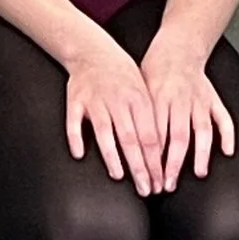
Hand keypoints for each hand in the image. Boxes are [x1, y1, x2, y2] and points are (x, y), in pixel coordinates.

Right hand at [64, 32, 165, 194]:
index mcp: (138, 99)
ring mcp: (95, 99)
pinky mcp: (75, 99)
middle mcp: (118, 100)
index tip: (160, 183)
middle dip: (140, 167)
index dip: (156, 162)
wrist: (92, 50)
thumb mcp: (144, 91)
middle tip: (146, 189)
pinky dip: (76, 137)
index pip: (151, 136)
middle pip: (131, 139)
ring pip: (105, 132)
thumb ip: (151, 119)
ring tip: (119, 176)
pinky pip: (73, 121)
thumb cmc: (123, 76)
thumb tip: (164, 154)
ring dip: (112, 156)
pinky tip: (79, 155)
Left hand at [141, 38, 236, 189]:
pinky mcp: (214, 99)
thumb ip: (139, 115)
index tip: (148, 177)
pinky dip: (228, 135)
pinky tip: (228, 152)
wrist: (178, 46)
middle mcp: (181, 100)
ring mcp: (200, 100)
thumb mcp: (139, 88)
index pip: (155, 134)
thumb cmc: (154, 69)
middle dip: (172, 164)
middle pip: (178, 137)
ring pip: (202, 131)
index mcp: (159, 97)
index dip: (151, 158)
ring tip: (198, 174)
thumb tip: (129, 145)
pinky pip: (224, 118)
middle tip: (167, 185)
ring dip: (200, 155)